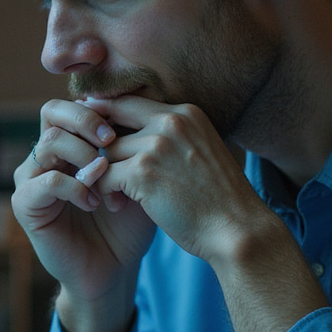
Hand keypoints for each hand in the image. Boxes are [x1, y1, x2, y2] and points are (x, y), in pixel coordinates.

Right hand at [12, 99, 157, 331]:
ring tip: (107, 177)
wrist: (114, 270)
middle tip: (112, 138)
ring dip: (83, 155)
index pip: (73, 105)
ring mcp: (31, 178)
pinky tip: (94, 202)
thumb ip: (134, 145)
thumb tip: (146, 107)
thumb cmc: (128, 224)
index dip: (100, 108)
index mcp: (69, 144)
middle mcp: (45, 156)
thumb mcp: (137, 177)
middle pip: (51, 111)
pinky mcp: (25, 204)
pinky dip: (74, 187)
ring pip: (49, 142)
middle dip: (85, 119)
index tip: (130, 123)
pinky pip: (45, 181)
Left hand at [81, 96, 268, 266]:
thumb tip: (127, 132)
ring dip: (106, 175)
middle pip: (110, 123)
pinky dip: (105, 193)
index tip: (93, 133)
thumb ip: (170, 136)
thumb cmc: (218, 199)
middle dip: (100, 147)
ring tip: (119, 197)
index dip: (106, 117)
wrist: (237, 229)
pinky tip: (118, 205)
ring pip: (106, 152)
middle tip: (102, 171)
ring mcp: (156, 145)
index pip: (130, 102)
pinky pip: (103, 177)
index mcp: (186, 113)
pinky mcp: (142, 172)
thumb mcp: (200, 150)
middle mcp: (170, 121)